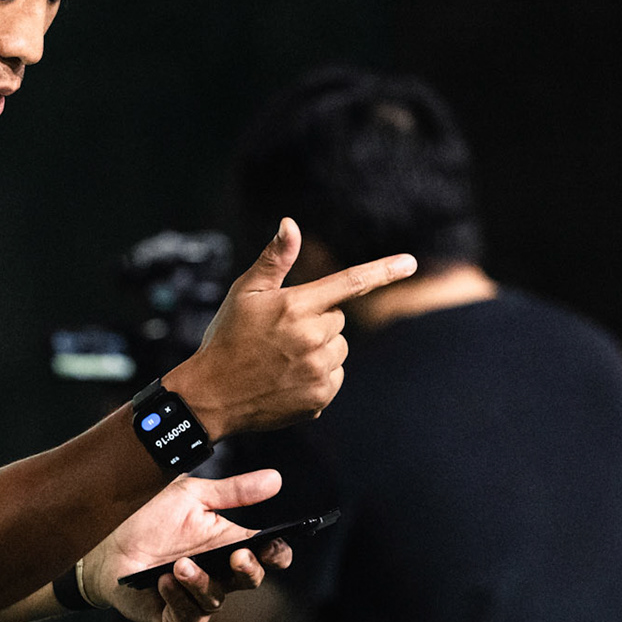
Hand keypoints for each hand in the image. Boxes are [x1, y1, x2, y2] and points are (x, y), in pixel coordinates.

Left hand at [87, 469, 293, 621]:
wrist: (105, 540)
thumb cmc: (150, 517)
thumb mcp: (191, 495)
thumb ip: (234, 491)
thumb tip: (276, 478)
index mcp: (229, 543)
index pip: (267, 555)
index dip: (278, 554)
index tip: (276, 546)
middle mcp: (219, 573)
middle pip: (249, 579)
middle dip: (248, 570)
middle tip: (238, 556)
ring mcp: (196, 596)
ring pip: (216, 599)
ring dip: (202, 583)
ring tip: (181, 564)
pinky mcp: (173, 615)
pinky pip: (187, 616)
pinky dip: (179, 598)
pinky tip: (164, 581)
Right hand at [165, 218, 415, 439]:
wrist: (211, 395)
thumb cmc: (227, 337)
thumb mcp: (244, 293)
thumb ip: (274, 259)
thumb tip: (290, 223)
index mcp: (295, 306)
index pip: (349, 283)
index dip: (383, 271)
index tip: (410, 262)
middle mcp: (311, 338)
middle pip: (338, 320)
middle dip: (318, 321)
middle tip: (281, 333)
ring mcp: (317, 370)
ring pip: (339, 349)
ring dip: (320, 349)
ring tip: (283, 358)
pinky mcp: (320, 398)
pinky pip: (335, 377)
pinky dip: (318, 376)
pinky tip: (288, 379)